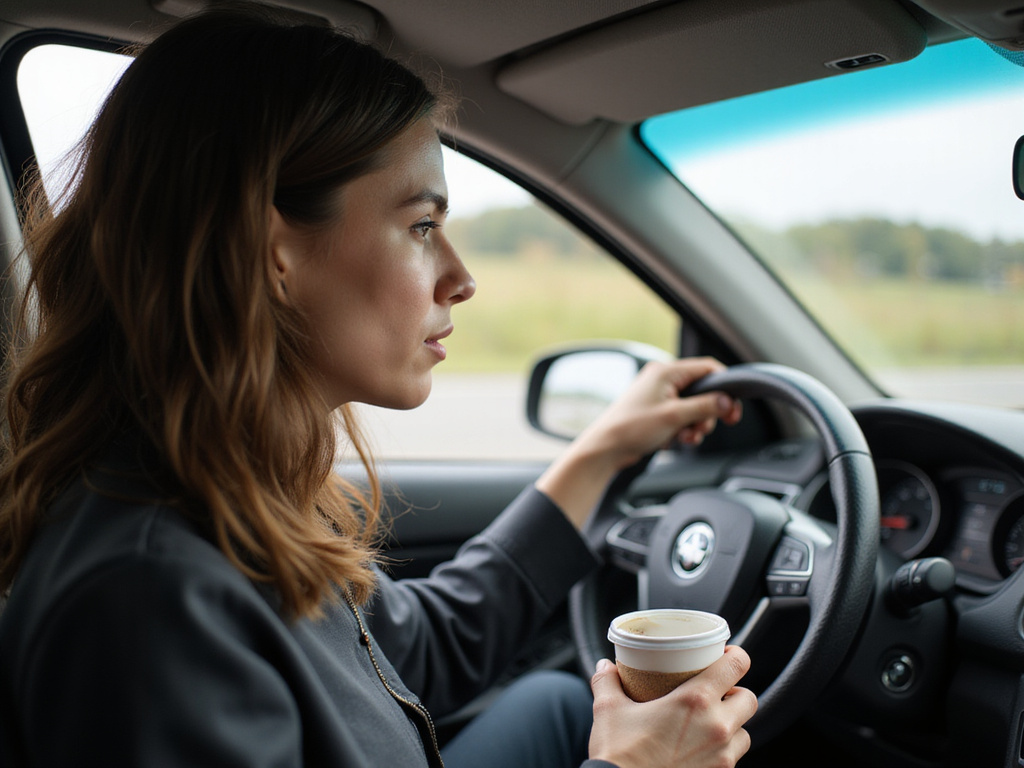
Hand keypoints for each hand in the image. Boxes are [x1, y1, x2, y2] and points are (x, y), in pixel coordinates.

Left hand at [536, 357, 740, 527]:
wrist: (606, 448)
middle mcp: (663, 379)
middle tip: (703, 428)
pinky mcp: (656, 411)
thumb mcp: (675, 416)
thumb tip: (728, 402)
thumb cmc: (632, 428)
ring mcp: (659, 395)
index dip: (724, 387)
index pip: (707, 368)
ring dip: (695, 424)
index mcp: (666, 371)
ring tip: (685, 437)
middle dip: (707, 413)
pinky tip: (676, 440)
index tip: (733, 407)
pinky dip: (683, 429)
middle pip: (703, 390)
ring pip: (693, 407)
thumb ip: (705, 406)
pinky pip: (681, 417)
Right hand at [588, 646, 757, 767]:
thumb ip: (607, 682)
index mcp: (696, 701)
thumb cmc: (619, 754)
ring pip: (745, 733)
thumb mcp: (608, 710)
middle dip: (735, 692)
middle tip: (714, 692)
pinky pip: (733, 759)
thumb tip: (605, 667)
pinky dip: (723, 751)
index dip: (736, 656)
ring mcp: (721, 757)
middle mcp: (716, 727)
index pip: (737, 666)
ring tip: (710, 723)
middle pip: (749, 699)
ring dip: (733, 725)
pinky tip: (701, 748)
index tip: (725, 655)